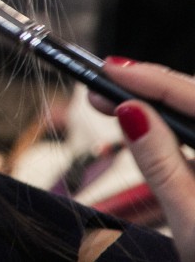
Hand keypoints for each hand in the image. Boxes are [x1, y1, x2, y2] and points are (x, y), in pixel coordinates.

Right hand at [89, 58, 194, 258]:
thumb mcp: (189, 218)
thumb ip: (159, 162)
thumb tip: (129, 112)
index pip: (194, 96)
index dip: (149, 78)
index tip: (108, 68)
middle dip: (149, 88)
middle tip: (100, 88)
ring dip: (159, 105)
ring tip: (115, 104)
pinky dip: (175, 126)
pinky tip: (149, 125)